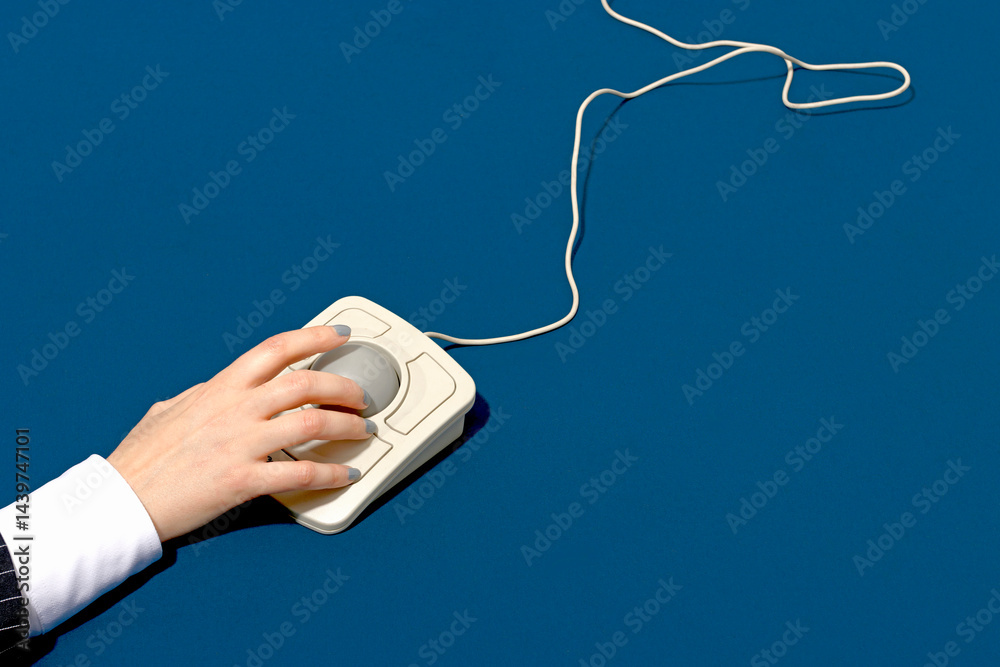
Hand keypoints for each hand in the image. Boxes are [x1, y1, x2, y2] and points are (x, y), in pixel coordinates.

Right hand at [107, 325, 370, 541]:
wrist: (121, 500)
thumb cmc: (143, 457)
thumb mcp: (171, 408)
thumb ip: (204, 394)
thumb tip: (219, 387)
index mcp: (221, 387)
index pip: (276, 348)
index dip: (314, 336)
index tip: (340, 335)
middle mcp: (234, 409)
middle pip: (305, 382)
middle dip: (343, 386)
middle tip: (362, 396)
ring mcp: (239, 443)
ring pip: (310, 422)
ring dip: (346, 426)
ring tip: (363, 431)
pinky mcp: (242, 480)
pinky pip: (299, 473)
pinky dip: (331, 474)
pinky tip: (347, 474)